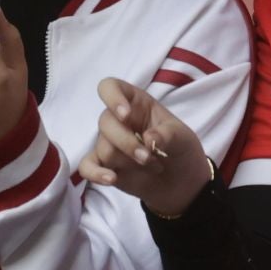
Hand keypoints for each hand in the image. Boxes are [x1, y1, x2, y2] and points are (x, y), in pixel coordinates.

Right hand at [78, 78, 212, 216]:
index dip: (113, 98)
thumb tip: (148, 140)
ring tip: (152, 166)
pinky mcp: (104, 165)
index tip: (126, 116)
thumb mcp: (183, 138)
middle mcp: (118, 120)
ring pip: (104, 148)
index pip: (110, 88)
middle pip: (106, 123)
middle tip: (149, 158)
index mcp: (135, 103)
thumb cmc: (180, 149)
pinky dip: (96, 174)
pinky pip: (87, 167)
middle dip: (128, 143)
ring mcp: (108, 143)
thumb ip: (168, 135)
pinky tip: (112, 179)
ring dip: (128, 161)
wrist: (181, 182)